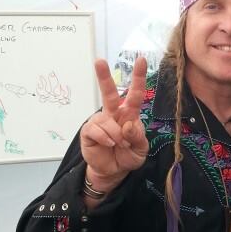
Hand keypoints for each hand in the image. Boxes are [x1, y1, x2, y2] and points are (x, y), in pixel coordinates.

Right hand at [80, 57, 148, 190]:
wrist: (114, 172)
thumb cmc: (128, 156)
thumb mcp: (141, 149)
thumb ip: (137, 137)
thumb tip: (128, 124)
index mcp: (129, 114)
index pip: (135, 93)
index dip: (138, 77)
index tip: (141, 60)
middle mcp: (113, 114)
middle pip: (109, 93)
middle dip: (104, 76)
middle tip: (99, 61)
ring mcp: (100, 121)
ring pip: (108, 121)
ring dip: (117, 136)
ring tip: (119, 145)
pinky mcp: (89, 131)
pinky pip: (97, 130)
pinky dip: (106, 139)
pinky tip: (109, 145)